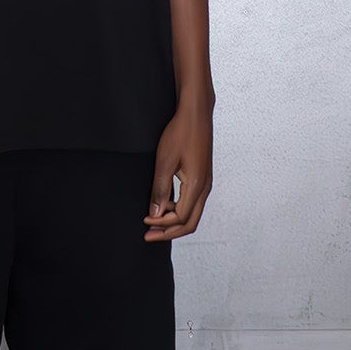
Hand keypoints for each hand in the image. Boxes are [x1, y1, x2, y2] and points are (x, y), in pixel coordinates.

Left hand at [144, 100, 213, 240]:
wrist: (196, 114)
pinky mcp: (203, 178)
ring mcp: (206, 184)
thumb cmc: (180, 133)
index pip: (180, 218)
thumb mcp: (164, 162)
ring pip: (192, 214)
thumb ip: (160, 189)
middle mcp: (205, 188)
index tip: (144, 221)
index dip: (161, 224)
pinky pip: (192, 203)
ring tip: (153, 219)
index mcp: (197, 186)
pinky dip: (178, 209)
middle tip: (149, 235)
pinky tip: (163, 204)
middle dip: (169, 232)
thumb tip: (155, 214)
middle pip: (190, 223)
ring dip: (173, 221)